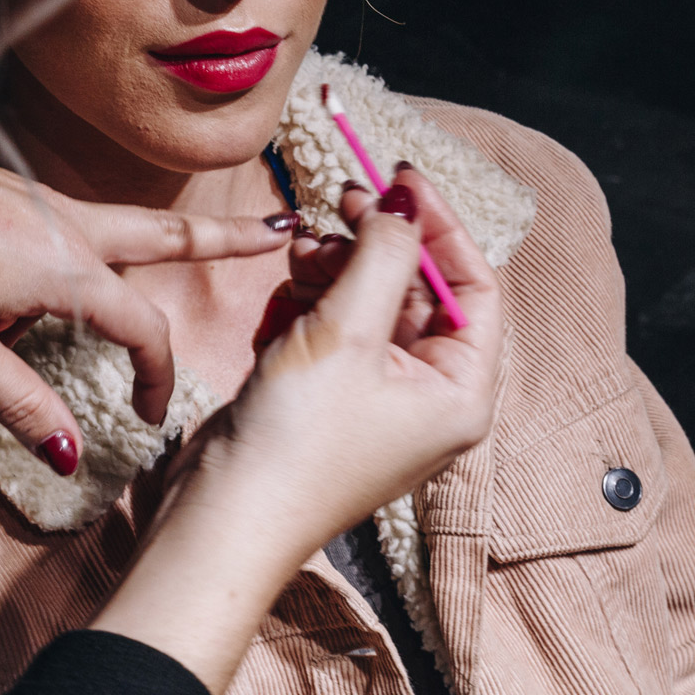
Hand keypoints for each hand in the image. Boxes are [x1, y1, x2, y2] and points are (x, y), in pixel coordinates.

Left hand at [0, 99, 294, 466]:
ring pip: (127, 220)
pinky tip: (79, 261)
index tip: (152, 416)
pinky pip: (78, 219)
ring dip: (175, 235)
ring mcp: (40, 199)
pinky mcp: (9, 188)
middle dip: (231, 239)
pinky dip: (110, 237)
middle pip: (169, 235)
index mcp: (69, 268)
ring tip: (213, 242)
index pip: (144, 328)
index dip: (158, 377)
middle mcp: (70, 225)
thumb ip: (22, 404)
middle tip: (289, 231)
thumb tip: (75, 458)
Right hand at [90, 167, 504, 693]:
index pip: (472, 284)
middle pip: (415, 288)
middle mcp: (427, 396)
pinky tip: (281, 301)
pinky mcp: (324, 398)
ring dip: (333, 268)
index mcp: (460, 391)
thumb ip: (383, 255)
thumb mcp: (348, 333)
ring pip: (365, 302)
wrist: (221, 517)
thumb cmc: (298, 444)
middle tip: (342, 198)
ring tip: (299, 253)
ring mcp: (373, 397)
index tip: (398, 177)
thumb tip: (403, 201)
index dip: (438, 224)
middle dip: (375, 242)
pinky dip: (306, 303)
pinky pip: (328, 329)